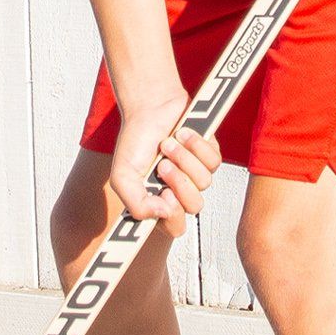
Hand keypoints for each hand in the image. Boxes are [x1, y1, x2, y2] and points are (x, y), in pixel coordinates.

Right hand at [109, 97, 221, 239]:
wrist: (150, 107)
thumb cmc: (135, 140)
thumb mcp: (122, 176)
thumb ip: (135, 203)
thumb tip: (162, 213)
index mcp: (159, 202)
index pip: (175, 228)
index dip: (172, 216)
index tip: (162, 194)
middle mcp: (180, 191)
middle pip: (194, 206)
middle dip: (179, 183)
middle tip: (163, 165)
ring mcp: (197, 174)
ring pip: (204, 182)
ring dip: (184, 159)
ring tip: (168, 143)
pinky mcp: (210, 155)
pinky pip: (213, 161)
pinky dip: (196, 145)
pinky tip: (182, 134)